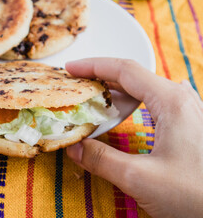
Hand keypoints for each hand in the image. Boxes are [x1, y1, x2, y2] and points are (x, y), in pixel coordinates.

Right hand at [66, 58, 202, 217]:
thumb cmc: (196, 193)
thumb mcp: (140, 178)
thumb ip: (101, 160)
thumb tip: (74, 148)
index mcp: (171, 101)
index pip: (124, 70)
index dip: (93, 66)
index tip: (70, 69)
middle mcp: (180, 99)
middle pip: (134, 77)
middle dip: (102, 78)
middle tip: (78, 85)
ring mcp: (187, 111)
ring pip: (145, 90)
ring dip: (116, 92)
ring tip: (94, 100)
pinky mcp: (188, 124)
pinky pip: (154, 103)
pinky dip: (131, 103)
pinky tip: (125, 110)